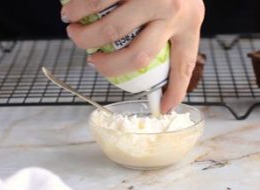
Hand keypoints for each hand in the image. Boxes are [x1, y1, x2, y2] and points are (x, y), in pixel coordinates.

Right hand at [62, 0, 204, 112]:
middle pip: (137, 55)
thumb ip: (171, 30)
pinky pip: (96, 1)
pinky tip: (69, 13)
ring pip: (110, 30)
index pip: (184, 64)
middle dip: (109, 67)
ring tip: (73, 35)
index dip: (174, 90)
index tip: (163, 109)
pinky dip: (76, 10)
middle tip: (93, 63)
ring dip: (84, 38)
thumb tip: (147, 63)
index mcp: (190, 22)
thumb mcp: (183, 6)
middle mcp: (174, 10)